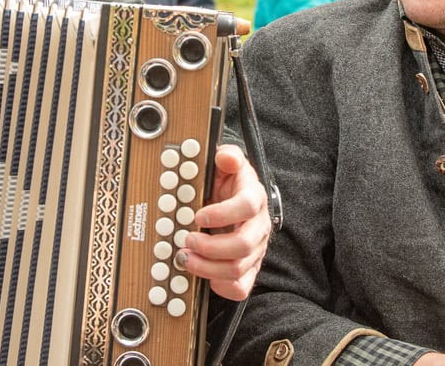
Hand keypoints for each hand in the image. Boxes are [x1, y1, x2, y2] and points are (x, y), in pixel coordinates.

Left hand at [181, 144, 270, 299]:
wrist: (234, 202)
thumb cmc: (229, 186)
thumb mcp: (227, 165)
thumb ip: (228, 157)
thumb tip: (226, 156)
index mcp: (254, 198)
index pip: (247, 206)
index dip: (222, 213)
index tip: (198, 215)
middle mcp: (258, 226)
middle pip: (244, 244)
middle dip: (210, 246)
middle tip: (187, 240)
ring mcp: (255, 250)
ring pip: (238, 269)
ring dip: (207, 267)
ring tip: (186, 258)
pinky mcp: (248, 269)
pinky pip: (240, 287)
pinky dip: (220, 286)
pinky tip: (205, 274)